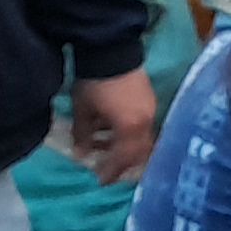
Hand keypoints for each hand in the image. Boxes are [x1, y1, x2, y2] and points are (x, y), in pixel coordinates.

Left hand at [72, 69, 156, 184]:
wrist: (111, 49)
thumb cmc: (95, 84)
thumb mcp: (83, 110)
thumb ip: (83, 134)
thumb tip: (81, 153)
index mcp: (131, 127)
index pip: (124, 157)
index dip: (112, 170)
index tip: (100, 180)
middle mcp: (146, 121)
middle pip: (138, 151)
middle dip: (122, 161)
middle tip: (106, 167)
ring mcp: (150, 109)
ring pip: (140, 137)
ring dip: (123, 144)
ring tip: (103, 143)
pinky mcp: (149, 99)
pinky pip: (141, 124)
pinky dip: (128, 131)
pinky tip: (111, 126)